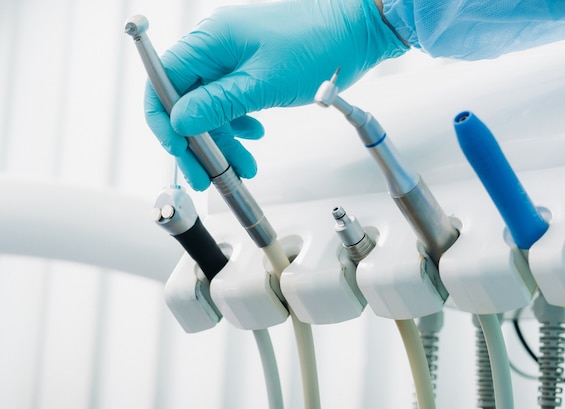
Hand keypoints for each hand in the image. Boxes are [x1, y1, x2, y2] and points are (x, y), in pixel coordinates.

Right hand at [145, 0, 407, 190]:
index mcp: (211, 40)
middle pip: (187, 100)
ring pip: (212, 107)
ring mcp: (234, 59)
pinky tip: (253, 137)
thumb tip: (179, 121)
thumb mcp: (263, 84)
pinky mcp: (251, 70)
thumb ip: (218, 104)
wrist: (355, 33)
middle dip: (198, 141)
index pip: (164, 81)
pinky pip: (232, 102)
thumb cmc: (318, 46)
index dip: (164, 120)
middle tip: (207, 176)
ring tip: (243, 166)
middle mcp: (216, 47)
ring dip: (224, 140)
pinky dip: (240, 125)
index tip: (178, 150)